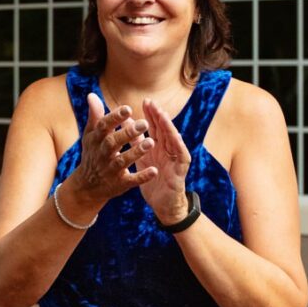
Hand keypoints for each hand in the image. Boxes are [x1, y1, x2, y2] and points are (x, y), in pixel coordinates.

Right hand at [70, 93, 157, 204]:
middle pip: (113, 143)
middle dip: (128, 133)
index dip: (115, 117)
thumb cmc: (93, 153)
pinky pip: (131, 180)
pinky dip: (142, 177)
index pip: (104, 126)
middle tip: (144, 123)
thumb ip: (95, 116)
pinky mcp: (119, 184)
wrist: (87, 186)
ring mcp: (110, 170)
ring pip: (123, 160)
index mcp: (96, 140)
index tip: (128, 108)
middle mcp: (102, 154)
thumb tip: (92, 95)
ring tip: (151, 142)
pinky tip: (154, 170)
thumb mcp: (91, 135)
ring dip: (136, 152)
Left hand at [136, 99, 191, 222]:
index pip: (155, 127)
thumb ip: (136, 141)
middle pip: (165, 129)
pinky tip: (175, 138)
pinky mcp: (181, 171)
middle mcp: (169, 150)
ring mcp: (176, 159)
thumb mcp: (141, 158)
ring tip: (162, 115)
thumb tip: (126, 122)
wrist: (162, 205)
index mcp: (159, 147)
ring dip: (168, 127)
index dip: (150, 114)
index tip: (144, 101)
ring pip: (174, 139)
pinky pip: (181, 157)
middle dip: (158, 115)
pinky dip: (178, 146)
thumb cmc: (153, 180)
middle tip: (151, 103)